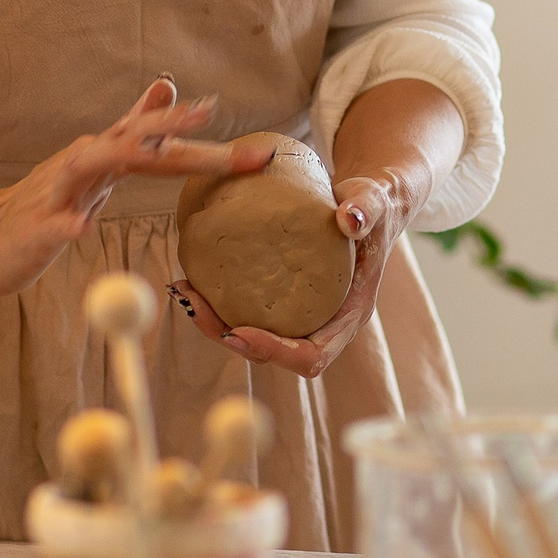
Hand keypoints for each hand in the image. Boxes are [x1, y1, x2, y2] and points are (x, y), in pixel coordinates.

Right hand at [0, 80, 272, 294]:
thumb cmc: (48, 201)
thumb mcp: (98, 161)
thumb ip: (134, 127)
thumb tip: (168, 85)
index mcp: (107, 154)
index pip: (164, 143)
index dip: (207, 140)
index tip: (258, 146)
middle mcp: (85, 163)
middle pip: (135, 141)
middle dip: (172, 126)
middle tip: (209, 112)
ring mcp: (59, 192)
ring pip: (92, 165)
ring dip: (124, 152)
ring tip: (155, 147)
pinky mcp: (35, 226)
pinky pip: (53, 224)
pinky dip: (66, 224)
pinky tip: (79, 228)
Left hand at [173, 170, 411, 379]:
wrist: (365, 204)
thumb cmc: (372, 205)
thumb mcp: (373, 202)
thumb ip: (366, 209)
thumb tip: (350, 218)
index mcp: (348, 314)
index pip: (312, 356)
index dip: (276, 352)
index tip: (240, 331)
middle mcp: (323, 324)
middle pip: (274, 354)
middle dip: (231, 338)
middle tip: (194, 304)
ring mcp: (300, 316)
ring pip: (254, 338)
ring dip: (216, 324)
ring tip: (185, 291)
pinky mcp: (281, 301)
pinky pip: (247, 313)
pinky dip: (218, 303)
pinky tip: (194, 277)